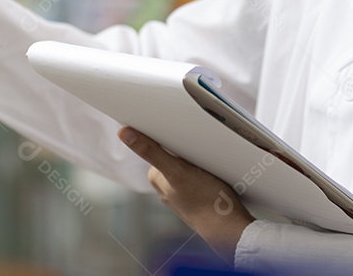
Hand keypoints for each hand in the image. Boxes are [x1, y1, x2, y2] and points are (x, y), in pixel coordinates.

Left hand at [119, 127, 253, 263]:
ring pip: (188, 164)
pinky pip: (200, 175)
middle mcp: (166, 186)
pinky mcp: (198, 196)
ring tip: (210, 157)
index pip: (158, 145)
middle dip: (185, 146)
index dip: (168, 133)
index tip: (179, 124)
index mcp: (156, 177)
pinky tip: (215, 172)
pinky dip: (207, 169)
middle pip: (174, 154)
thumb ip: (150, 151)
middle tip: (200, 140)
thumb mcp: (176, 170)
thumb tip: (124, 133)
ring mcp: (183, 192)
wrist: (228, 228)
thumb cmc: (204, 200)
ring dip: (198, 157)